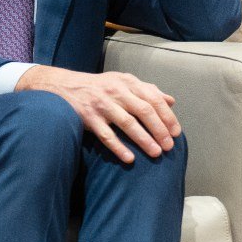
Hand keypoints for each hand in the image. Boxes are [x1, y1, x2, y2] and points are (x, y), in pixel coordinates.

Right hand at [17, 65, 179, 163]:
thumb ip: (147, 90)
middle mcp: (116, 91)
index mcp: (128, 82)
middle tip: (169, 146)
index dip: (167, 116)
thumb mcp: (123, 82)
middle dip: (159, 129)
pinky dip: (119, 147)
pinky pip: (106, 135)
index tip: (176, 133)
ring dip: (144, 139)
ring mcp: (102, 105)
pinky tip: (130, 158)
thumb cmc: (100, 87)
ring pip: (127, 123)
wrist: (65, 86)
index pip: (153, 99)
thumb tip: (171, 101)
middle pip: (143, 111)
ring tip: (156, 153)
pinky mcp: (89, 118)